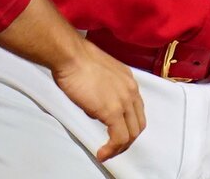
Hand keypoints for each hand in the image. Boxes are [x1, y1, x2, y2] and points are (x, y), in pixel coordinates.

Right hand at [51, 38, 145, 161]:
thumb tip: (98, 109)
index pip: (137, 109)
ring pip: (132, 133)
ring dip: (120, 147)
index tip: (115, 133)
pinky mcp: (113, 111)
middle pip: (138, 123)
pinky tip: (102, 153)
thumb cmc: (78, 61)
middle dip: (127, 139)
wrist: (71, 57)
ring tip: (107, 153)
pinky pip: (119, 138)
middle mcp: (132, 90)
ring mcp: (124, 101)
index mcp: (129, 81)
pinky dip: (112, 149)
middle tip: (112, 147)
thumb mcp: (100, 75)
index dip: (128, 125)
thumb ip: (106, 92)